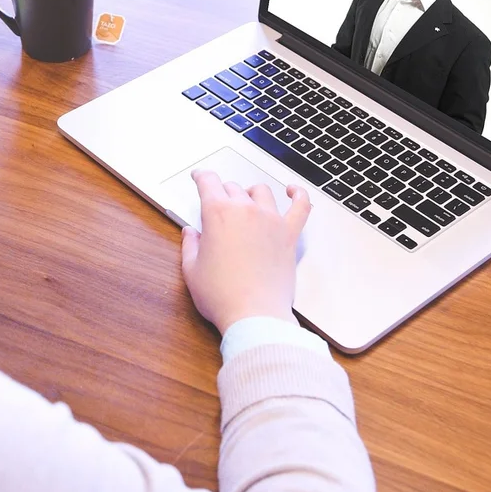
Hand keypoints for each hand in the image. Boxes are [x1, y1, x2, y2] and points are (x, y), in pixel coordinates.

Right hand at [180, 169, 311, 334]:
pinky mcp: (289, 235)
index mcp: (218, 214)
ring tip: (246, 200)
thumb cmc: (222, 296)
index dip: (201, 176)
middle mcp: (246, 210)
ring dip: (250, 192)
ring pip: (261, 191)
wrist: (255, 315)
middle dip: (222, 192)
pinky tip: (293, 191)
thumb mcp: (192, 270)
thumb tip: (190, 233)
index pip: (208, 182)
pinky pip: (300, 206)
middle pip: (233, 187)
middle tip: (218, 203)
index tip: (199, 177)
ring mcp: (271, 220)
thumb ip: (190, 246)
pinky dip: (298, 195)